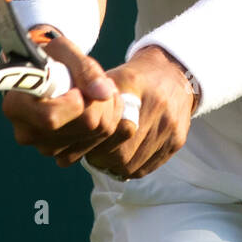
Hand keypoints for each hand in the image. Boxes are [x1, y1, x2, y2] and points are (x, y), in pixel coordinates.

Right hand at [0, 31, 136, 168]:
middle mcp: (27, 132)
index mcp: (16, 106)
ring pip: (96, 132)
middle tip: (98, 81)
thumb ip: (84, 68)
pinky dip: (107, 122)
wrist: (44, 74)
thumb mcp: (63, 50)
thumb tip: (104, 93)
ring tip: (97, 90)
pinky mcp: (63, 155)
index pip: (51, 117)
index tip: (77, 86)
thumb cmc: (50, 58)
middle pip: (84, 124)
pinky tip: (97, 106)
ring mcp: (45, 148)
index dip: (75, 101)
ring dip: (107, 108)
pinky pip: (98, 142)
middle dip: (101, 99)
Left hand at [80, 45, 196, 180]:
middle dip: (101, 157)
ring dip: (115, 166)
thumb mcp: (111, 77)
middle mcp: (155, 104)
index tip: (82, 142)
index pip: (106, 126)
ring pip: (132, 163)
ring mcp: (169, 124)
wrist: (173, 73)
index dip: (91, 141)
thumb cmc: (134, 78)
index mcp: (133, 84)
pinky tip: (124, 159)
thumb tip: (63, 122)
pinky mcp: (178, 139)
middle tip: (92, 153)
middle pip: (119, 151)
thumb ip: (89, 96)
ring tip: (107, 157)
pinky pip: (148, 167)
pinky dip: (132, 167)